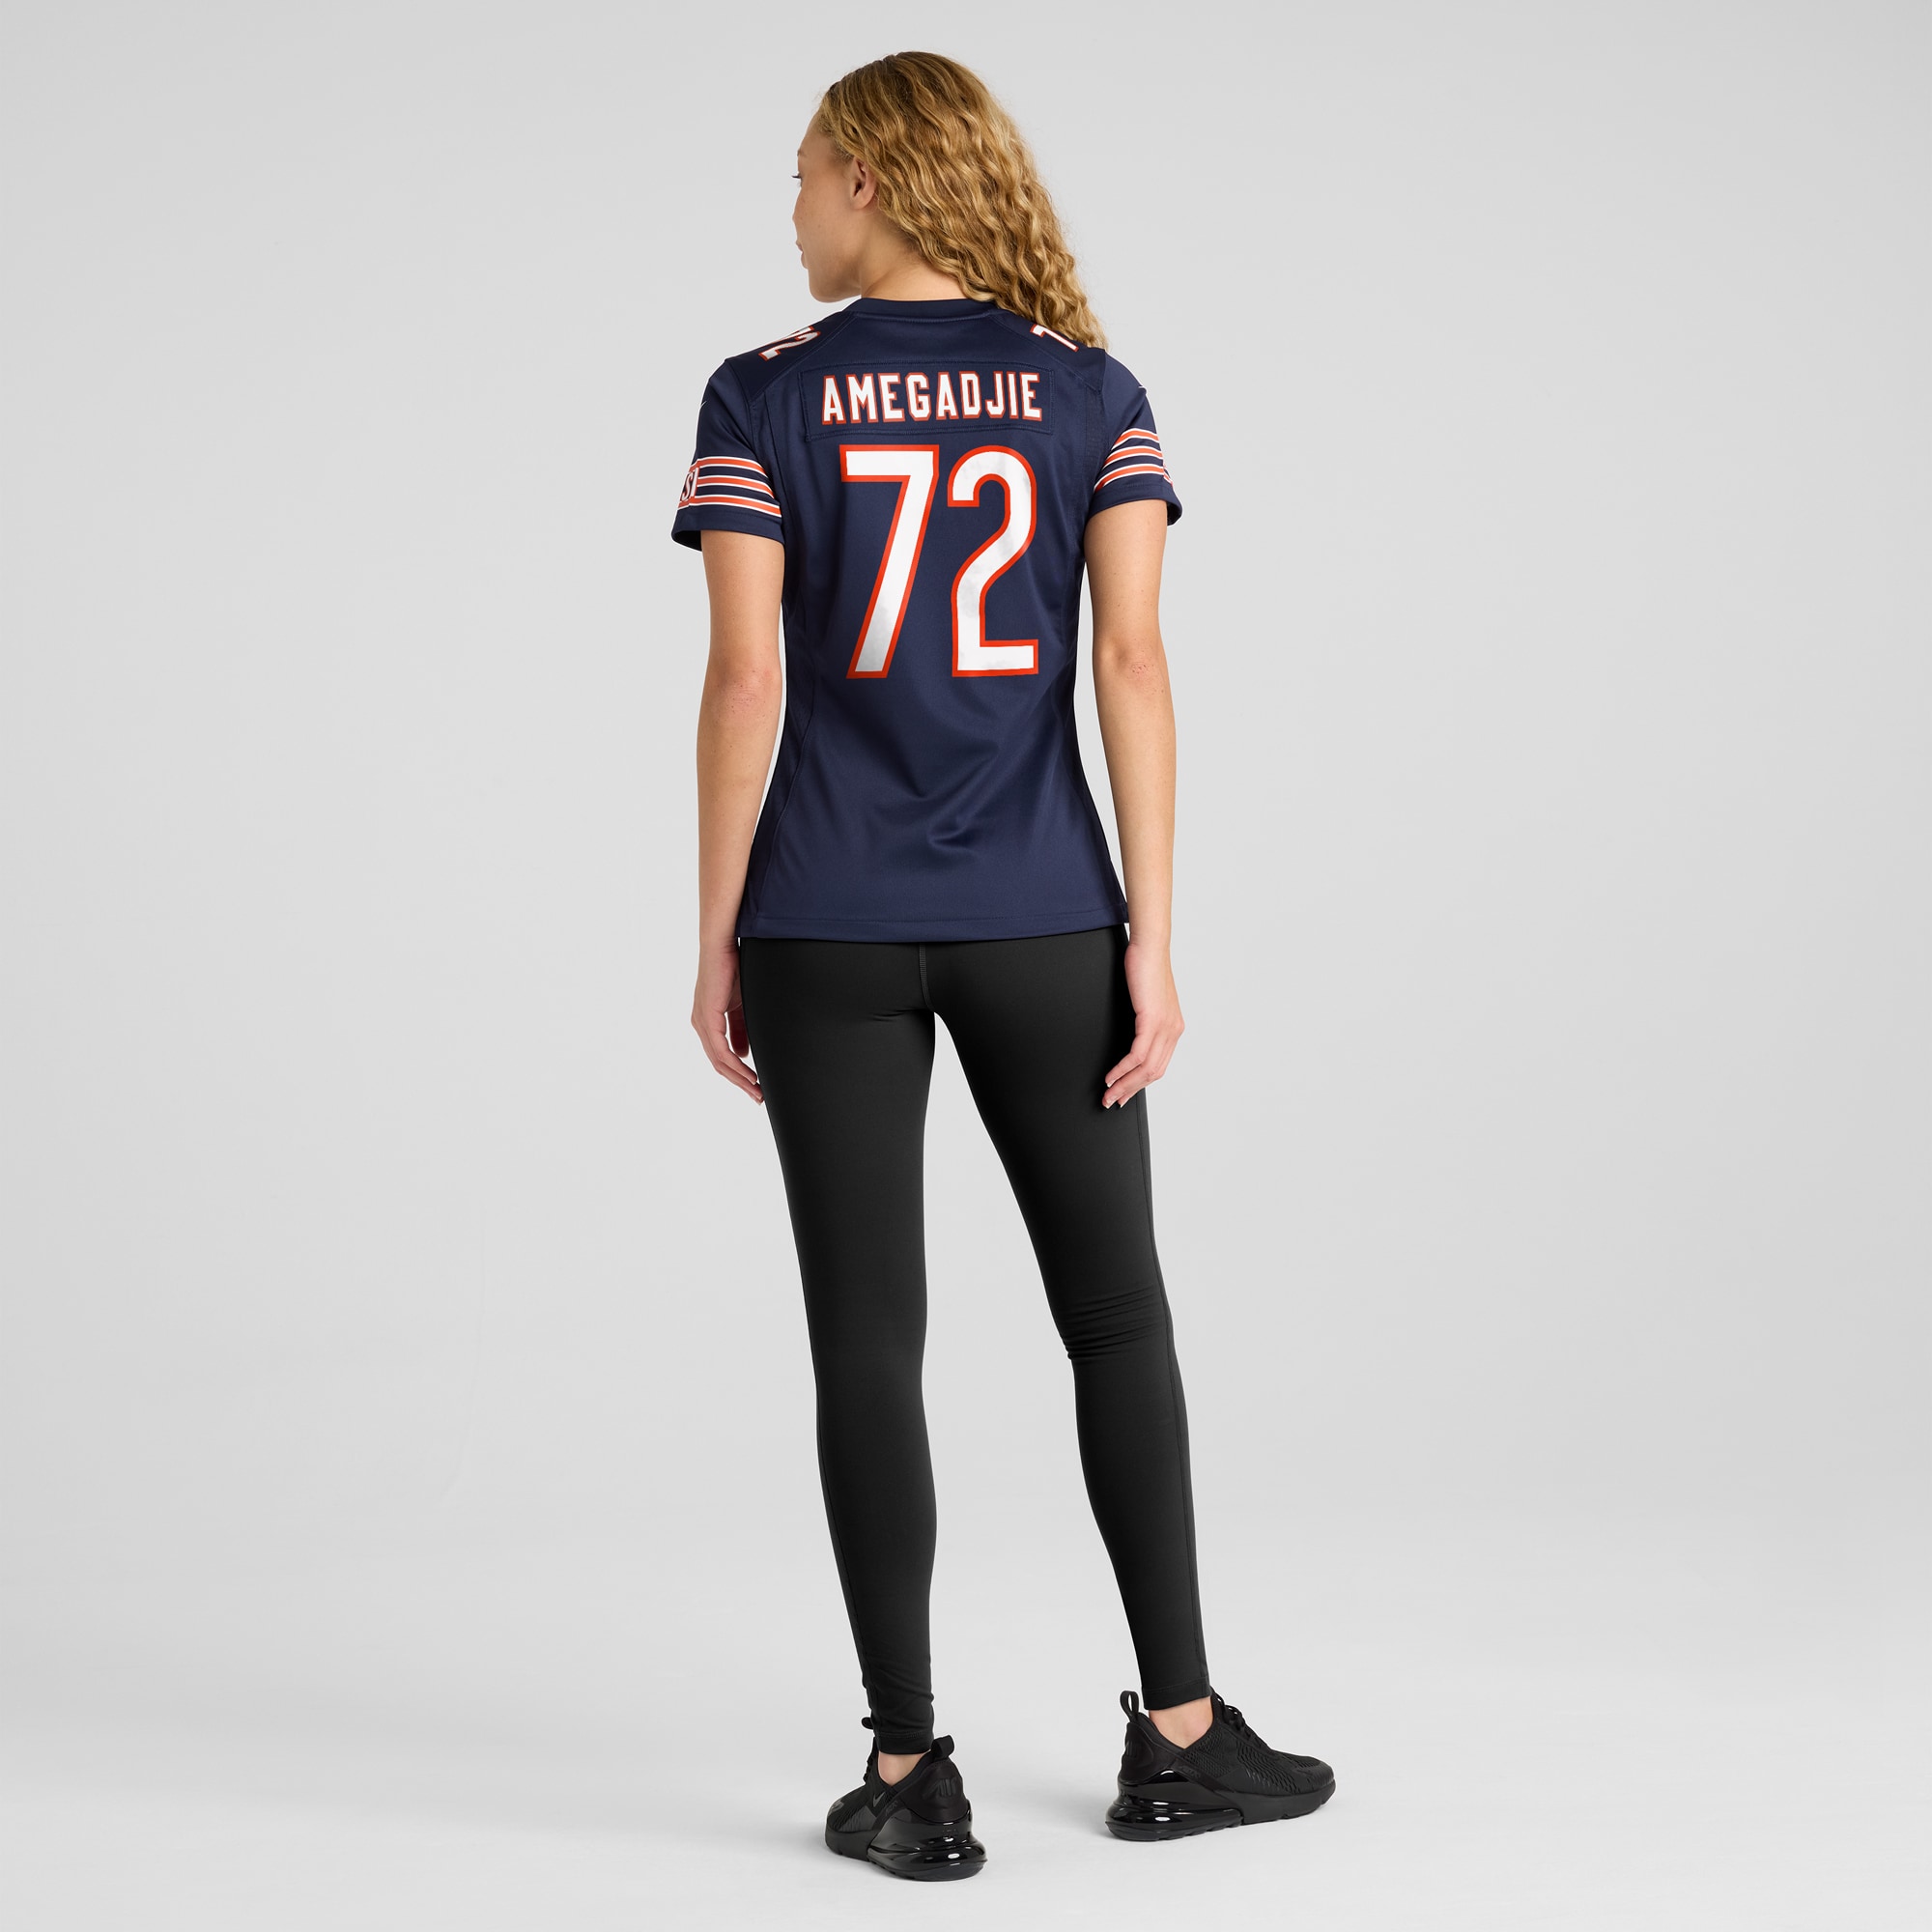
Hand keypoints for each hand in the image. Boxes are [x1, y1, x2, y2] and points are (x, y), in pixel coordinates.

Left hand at [691, 939, 761, 1101]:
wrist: (723, 945)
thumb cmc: (733, 968)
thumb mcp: (741, 1004)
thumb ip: (740, 1029)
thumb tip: (743, 1053)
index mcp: (708, 1021)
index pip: (721, 1056)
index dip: (738, 1074)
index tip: (755, 1086)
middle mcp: (701, 1025)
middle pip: (719, 1064)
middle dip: (740, 1082)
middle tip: (758, 1096)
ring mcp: (702, 1022)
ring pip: (719, 1062)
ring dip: (739, 1078)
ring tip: (756, 1090)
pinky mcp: (707, 1018)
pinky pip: (720, 1051)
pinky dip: (735, 1065)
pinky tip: (749, 1074)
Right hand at [1103, 937, 1183, 1107]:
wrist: (1150, 947)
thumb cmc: (1144, 969)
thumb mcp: (1146, 1002)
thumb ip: (1144, 1022)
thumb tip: (1130, 1040)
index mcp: (1173, 1028)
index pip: (1158, 1066)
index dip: (1139, 1084)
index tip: (1123, 1095)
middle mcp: (1173, 1030)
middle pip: (1153, 1073)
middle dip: (1130, 1090)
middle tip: (1111, 1102)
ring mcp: (1165, 1027)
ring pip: (1146, 1068)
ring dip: (1124, 1085)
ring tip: (1107, 1094)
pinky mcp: (1153, 1020)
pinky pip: (1137, 1055)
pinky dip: (1123, 1069)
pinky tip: (1111, 1077)